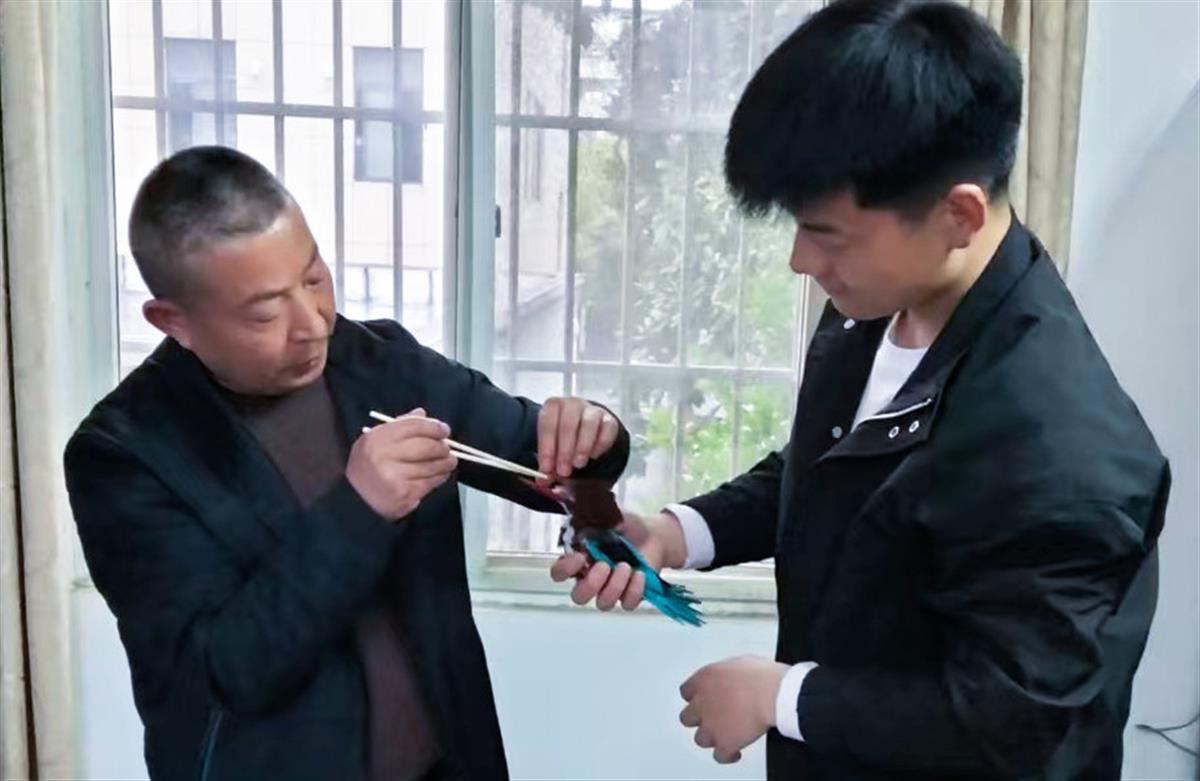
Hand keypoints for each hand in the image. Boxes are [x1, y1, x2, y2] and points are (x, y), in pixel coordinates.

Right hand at [347, 408, 455, 519]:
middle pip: (426, 446)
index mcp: (377, 439)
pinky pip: (430, 482)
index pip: (414, 426)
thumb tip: (422, 414)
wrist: (356, 499)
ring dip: (445, 463)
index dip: (434, 426)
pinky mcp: (405, 494)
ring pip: (431, 466)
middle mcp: (384, 456)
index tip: (443, 430)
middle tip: (447, 448)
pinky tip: (441, 474)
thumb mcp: (375, 440)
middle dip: (442, 447)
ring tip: (449, 461)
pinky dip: (440, 477)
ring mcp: (395, 477)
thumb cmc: (368, 466)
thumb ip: (399, 425)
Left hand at [537, 397, 618, 479]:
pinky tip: (593, 456)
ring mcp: (591, 410)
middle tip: (563, 471)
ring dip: (582, 447)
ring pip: (588, 424)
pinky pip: (607, 429)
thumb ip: (548, 465)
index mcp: (553, 407)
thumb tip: (543, 481)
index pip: (547, 423)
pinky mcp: (608, 419)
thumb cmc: (563, 436)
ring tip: (578, 464)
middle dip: (565, 451)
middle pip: (568, 424)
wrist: (583, 427)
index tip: (547, 467)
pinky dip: (600, 445)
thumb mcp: (552, 448)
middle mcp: (572, 405)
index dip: (546, 447)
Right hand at [549, 511, 686, 609]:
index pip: (559, 573)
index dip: (565, 569)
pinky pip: (627, 604)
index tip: (580, 555)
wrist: (653, 535)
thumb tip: (577, 511)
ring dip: (615, 586)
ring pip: (603, 604)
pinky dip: (634, 591)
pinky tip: (640, 574)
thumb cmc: (625, 527)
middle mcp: (592, 579)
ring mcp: (611, 590)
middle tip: (604, 565)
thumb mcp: (607, 518)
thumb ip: (591, 519)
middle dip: (591, 584)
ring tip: (626, 566)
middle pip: (579, 597)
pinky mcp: (630, 595)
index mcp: (579, 560)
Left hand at [679, 656, 788, 763]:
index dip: (695, 697)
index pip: (686, 691)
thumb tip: (731, 679)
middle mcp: (702, 703)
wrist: (773, 694)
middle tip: (711, 719)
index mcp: (704, 679)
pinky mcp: (725, 743)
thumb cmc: (761, 676)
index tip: (702, 699)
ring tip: (723, 736)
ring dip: (711, 738)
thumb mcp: (739, 663)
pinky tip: (735, 753)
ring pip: (700, 739)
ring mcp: (711, 726)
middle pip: (687, 718)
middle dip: (698, 719)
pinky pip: (720, 756)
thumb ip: (726, 674)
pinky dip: (727, 756)